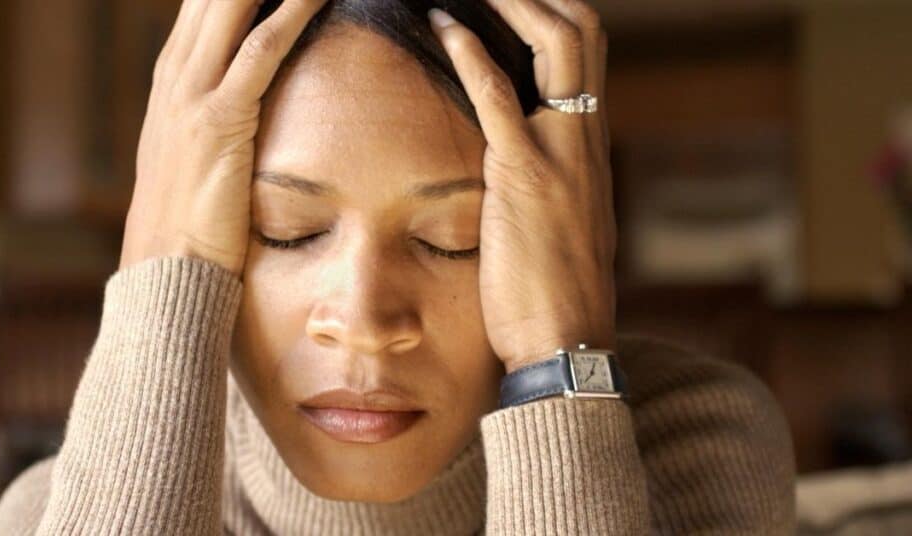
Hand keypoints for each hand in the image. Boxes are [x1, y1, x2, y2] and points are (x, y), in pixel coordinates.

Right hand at [120, 0, 328, 274]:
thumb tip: (245, 97)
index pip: (205, 1)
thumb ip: (214, 114)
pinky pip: (260, 50)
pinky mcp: (219, 120)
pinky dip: (290, 13)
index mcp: (174, 76)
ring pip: (234, 4)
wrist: (166, 267)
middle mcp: (177, 72)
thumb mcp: (196, 153)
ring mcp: (193, 93)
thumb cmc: (189, 218)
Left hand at [428, 1, 616, 373]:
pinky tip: (443, 25)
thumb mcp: (569, 226)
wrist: (567, 341)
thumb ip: (558, 185)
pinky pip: (499, 97)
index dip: (553, 17)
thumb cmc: (559, 294)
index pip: (586, 57)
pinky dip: (471, 53)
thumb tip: (534, 166)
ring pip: (555, 46)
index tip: (515, 3)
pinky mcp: (524, 177)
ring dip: (513, 4)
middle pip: (582, 34)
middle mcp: (585, 140)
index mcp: (591, 148)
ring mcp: (561, 154)